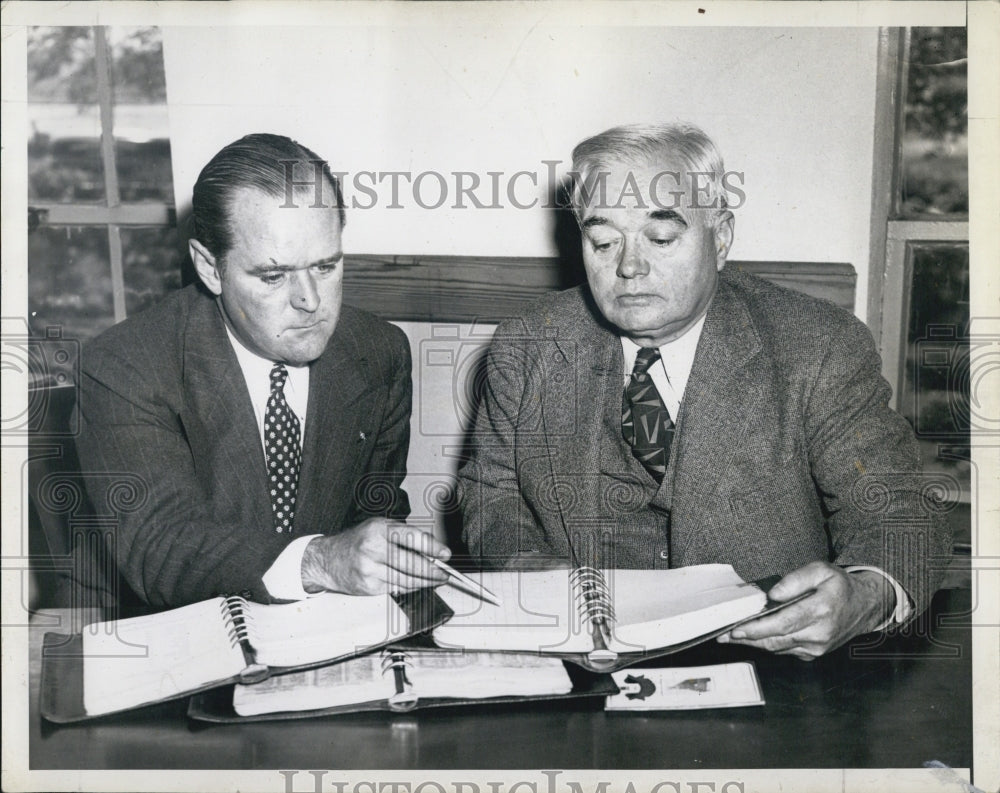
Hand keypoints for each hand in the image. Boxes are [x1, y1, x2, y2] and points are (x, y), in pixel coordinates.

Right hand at [300, 519, 450, 595]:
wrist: (328, 560)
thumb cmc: (358, 541)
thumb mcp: (379, 528)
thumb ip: (404, 536)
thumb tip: (432, 549)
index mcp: (378, 530)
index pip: (411, 537)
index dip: (431, 547)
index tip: (445, 554)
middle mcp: (372, 549)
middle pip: (411, 564)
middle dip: (433, 570)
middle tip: (445, 573)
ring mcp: (369, 570)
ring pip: (406, 580)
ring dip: (426, 582)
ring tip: (437, 579)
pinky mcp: (368, 587)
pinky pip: (397, 588)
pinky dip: (411, 587)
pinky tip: (418, 584)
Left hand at [716, 561, 893, 659]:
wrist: (864, 606)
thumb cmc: (840, 586)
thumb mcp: (821, 570)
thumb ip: (795, 580)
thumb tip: (773, 595)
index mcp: (821, 610)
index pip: (783, 623)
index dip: (758, 628)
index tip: (737, 628)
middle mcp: (819, 633)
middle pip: (776, 639)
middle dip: (747, 638)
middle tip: (723, 634)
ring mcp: (817, 647)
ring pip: (778, 648)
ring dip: (753, 643)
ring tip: (731, 636)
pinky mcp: (813, 653)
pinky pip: (785, 651)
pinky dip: (767, 645)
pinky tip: (751, 638)